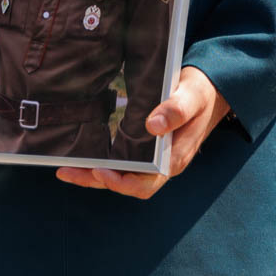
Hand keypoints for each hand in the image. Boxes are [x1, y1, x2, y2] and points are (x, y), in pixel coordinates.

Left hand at [55, 66, 226, 197]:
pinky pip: (122, 163)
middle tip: (68, 171)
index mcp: (175, 158)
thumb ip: (177, 110)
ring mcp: (154, 159)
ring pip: (121, 175)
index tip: (100, 171)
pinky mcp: (146, 150)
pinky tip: (83, 158)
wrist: (210, 91)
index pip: (145, 183)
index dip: (120, 182)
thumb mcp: (193, 96)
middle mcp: (162, 164)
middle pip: (127, 183)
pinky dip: (101, 164)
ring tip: (66, 169)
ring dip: (94, 176)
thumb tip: (153, 126)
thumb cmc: (202, 93)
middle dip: (96, 181)